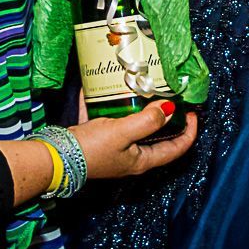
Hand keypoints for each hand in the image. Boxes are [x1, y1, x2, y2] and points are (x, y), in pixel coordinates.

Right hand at [73, 101, 197, 178]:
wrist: (54, 158)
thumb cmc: (90, 150)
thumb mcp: (122, 133)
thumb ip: (147, 121)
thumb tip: (170, 109)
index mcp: (142, 160)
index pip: (176, 149)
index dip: (190, 132)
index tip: (194, 112)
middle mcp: (131, 157)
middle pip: (157, 137)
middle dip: (166, 118)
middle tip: (170, 97)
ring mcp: (114, 149)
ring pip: (134, 127)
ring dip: (140, 110)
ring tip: (143, 89)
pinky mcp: (98, 140)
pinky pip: (109, 120)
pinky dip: (109, 105)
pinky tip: (104, 89)